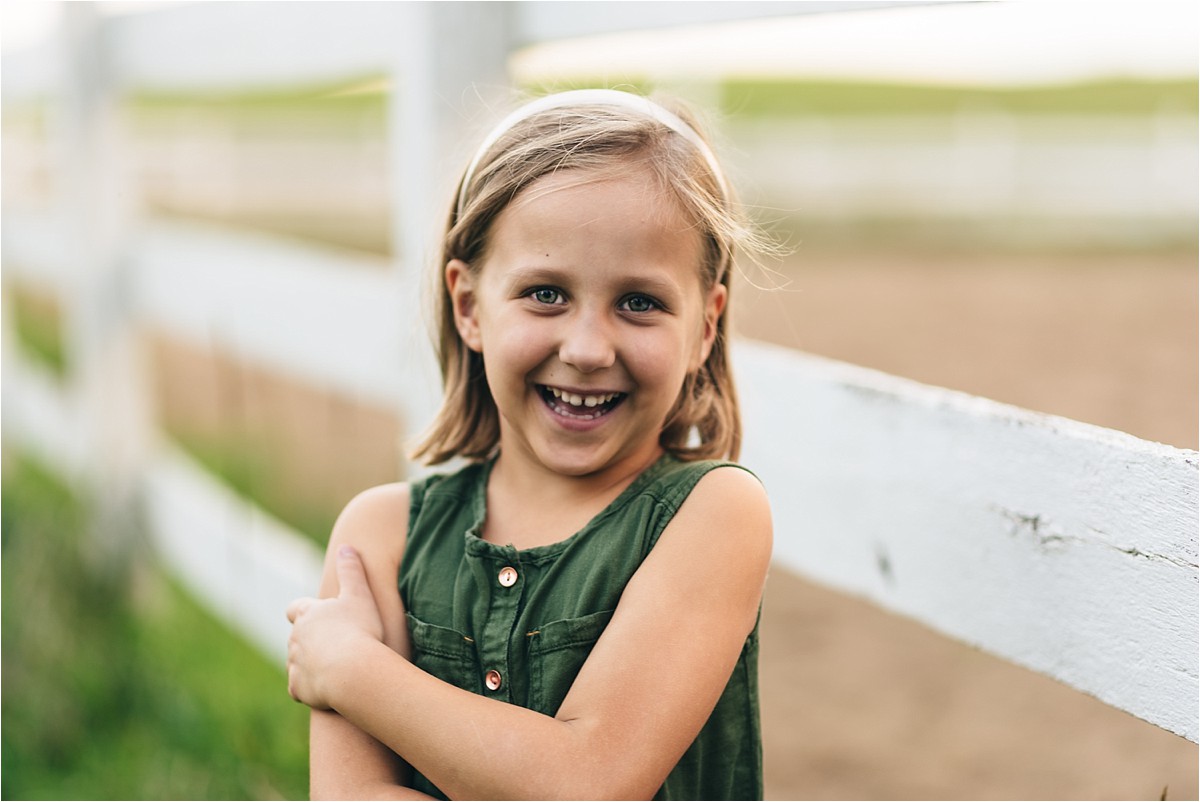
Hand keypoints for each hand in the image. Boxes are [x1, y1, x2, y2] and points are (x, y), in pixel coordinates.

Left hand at [286, 545, 384, 708]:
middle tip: (335, 644)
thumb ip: (352, 570)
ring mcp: (294, 664)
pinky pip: (300, 687)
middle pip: (296, 637)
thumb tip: (346, 546)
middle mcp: (295, 638)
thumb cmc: (359, 630)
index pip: (295, 609)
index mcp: (307, 614)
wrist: (353, 671)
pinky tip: (328, 688)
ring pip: (296, 662)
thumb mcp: (360, 594)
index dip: (304, 612)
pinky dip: (310, 687)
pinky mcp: (297, 687)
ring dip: (310, 663)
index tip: (316, 616)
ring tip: (334, 667)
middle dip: (310, 640)